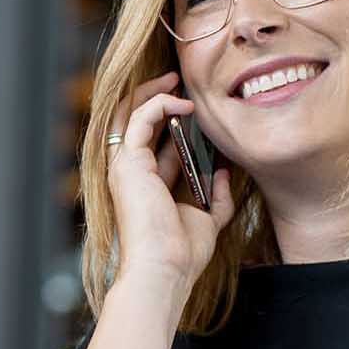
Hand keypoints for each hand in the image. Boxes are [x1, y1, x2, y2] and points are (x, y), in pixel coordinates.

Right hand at [105, 70, 237, 291]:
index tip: (195, 106)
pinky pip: (140, 119)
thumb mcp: (207, 220)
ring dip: (153, 92)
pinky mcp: (127, 163)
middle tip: (178, 80)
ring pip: (129, 114)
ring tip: (177, 79)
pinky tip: (185, 105)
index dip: (172, 120)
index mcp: (147, 185)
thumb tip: (224, 172)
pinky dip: (159, 104)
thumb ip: (216, 197)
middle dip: (154, 96)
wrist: (165, 269)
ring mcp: (125, 167)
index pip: (155, 142)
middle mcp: (131, 173)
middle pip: (134, 122)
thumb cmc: (181, 254)